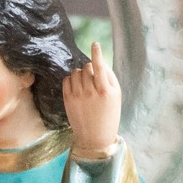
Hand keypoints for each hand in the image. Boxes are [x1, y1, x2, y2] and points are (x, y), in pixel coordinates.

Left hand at [62, 41, 120, 156]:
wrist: (95, 138)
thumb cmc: (109, 115)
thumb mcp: (116, 96)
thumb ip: (109, 77)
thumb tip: (99, 62)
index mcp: (105, 90)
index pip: (100, 66)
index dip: (97, 53)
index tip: (95, 44)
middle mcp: (91, 92)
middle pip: (86, 67)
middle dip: (90, 69)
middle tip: (93, 80)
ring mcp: (78, 95)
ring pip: (75, 72)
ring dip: (80, 74)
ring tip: (85, 85)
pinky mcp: (68, 99)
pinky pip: (66, 79)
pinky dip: (71, 80)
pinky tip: (77, 87)